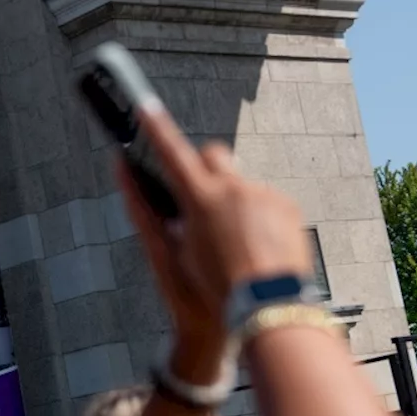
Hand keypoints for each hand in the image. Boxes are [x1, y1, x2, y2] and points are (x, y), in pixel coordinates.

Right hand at [116, 104, 310, 383]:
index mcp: (201, 200)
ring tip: (234, 245)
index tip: (144, 107)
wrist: (267, 308)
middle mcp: (235, 189)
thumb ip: (146, 212)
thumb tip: (127, 174)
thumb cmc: (213, 288)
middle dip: (204, 170)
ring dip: (234, 202)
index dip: (155, 128)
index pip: (172, 153)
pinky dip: (257, 218)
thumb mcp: (171, 254)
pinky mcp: (288, 207)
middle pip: (214, 155)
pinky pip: (266, 200)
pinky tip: (255, 250)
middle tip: (200, 204)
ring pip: (241, 183)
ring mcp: (265, 195)